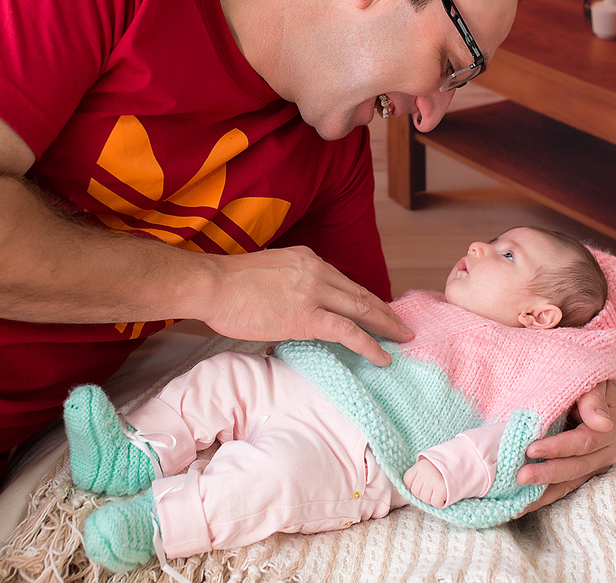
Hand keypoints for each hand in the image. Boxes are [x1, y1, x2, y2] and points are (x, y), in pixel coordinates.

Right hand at [200, 245, 412, 366]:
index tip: (378, 311)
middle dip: (384, 311)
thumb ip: (290, 283)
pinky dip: (370, 344)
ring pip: (361, 309)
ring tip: (402, 339)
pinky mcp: (307, 316)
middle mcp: (316, 270)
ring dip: (386, 326)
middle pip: (360, 293)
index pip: (344, 282)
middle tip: (402, 326)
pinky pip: (348, 331)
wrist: (212, 284)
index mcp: (307, 259)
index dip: (365, 298)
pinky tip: (382, 356)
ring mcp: (314, 292)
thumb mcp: (269, 271)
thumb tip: (295, 305)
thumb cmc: (229, 284)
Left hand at [403, 458, 448, 507]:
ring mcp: (432, 481)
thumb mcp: (430, 466)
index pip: (407, 480)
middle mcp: (424, 472)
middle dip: (423, 493)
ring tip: (439, 490)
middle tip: (433, 488)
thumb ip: (419, 475)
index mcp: (420, 465)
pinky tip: (444, 495)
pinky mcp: (441, 489)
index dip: (414, 485)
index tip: (423, 483)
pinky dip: (439, 502)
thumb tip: (409, 490)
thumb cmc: (444, 468)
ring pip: (424, 499)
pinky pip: (435, 503)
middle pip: (415, 492)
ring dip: (431, 499)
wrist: (463, 462)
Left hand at [516, 380, 615, 514]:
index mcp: (614, 426)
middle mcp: (610, 450)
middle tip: (520, 476)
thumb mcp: (590, 380)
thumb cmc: (583, 377)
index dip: (558, 447)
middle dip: (548, 473)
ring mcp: (599, 463)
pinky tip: (524, 504)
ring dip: (544, 492)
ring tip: (518, 501)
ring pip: (571, 482)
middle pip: (577, 466)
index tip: (531, 448)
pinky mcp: (585, 472)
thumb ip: (593, 398)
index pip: (584, 441)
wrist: (584, 383)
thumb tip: (602, 422)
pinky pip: (566, 488)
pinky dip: (545, 496)